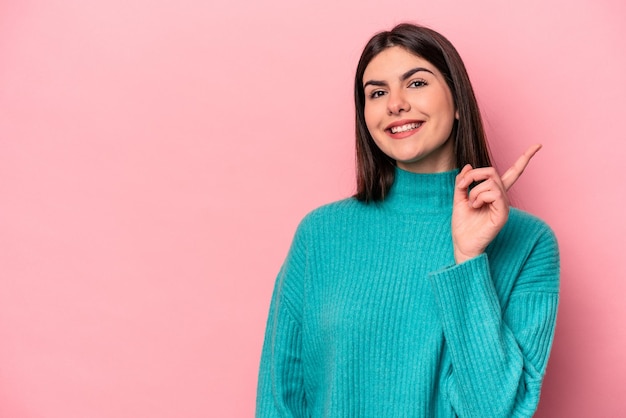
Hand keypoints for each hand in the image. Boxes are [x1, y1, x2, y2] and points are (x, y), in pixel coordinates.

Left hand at [451, 144, 541, 263]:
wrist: (463, 243)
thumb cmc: (463, 224)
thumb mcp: (458, 198)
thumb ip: (463, 182)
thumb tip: (469, 166)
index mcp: (494, 193)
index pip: (513, 172)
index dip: (525, 158)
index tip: (538, 145)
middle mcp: (502, 197)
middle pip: (493, 171)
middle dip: (475, 174)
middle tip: (463, 185)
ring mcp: (504, 205)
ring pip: (491, 182)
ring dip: (474, 190)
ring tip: (471, 203)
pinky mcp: (503, 213)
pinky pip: (494, 193)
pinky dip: (479, 196)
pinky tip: (475, 206)